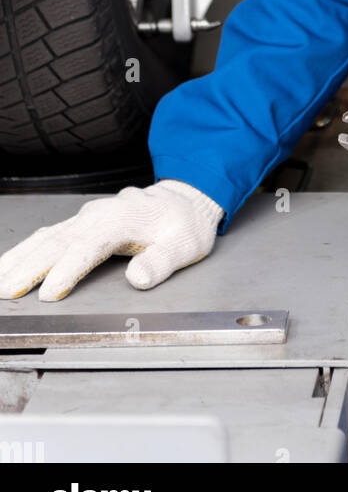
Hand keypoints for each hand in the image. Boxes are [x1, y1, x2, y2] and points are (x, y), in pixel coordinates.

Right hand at [0, 179, 224, 300]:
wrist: (184, 199)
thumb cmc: (183, 224)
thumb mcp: (185, 244)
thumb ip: (162, 261)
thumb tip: (138, 278)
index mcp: (123, 218)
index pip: (90, 245)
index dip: (68, 269)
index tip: (49, 293)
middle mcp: (99, 214)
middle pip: (60, 241)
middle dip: (31, 267)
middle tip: (7, 293)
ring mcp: (88, 217)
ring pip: (48, 237)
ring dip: (21, 258)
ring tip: (0, 281)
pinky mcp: (82, 223)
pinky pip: (49, 235)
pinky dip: (26, 250)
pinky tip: (10, 264)